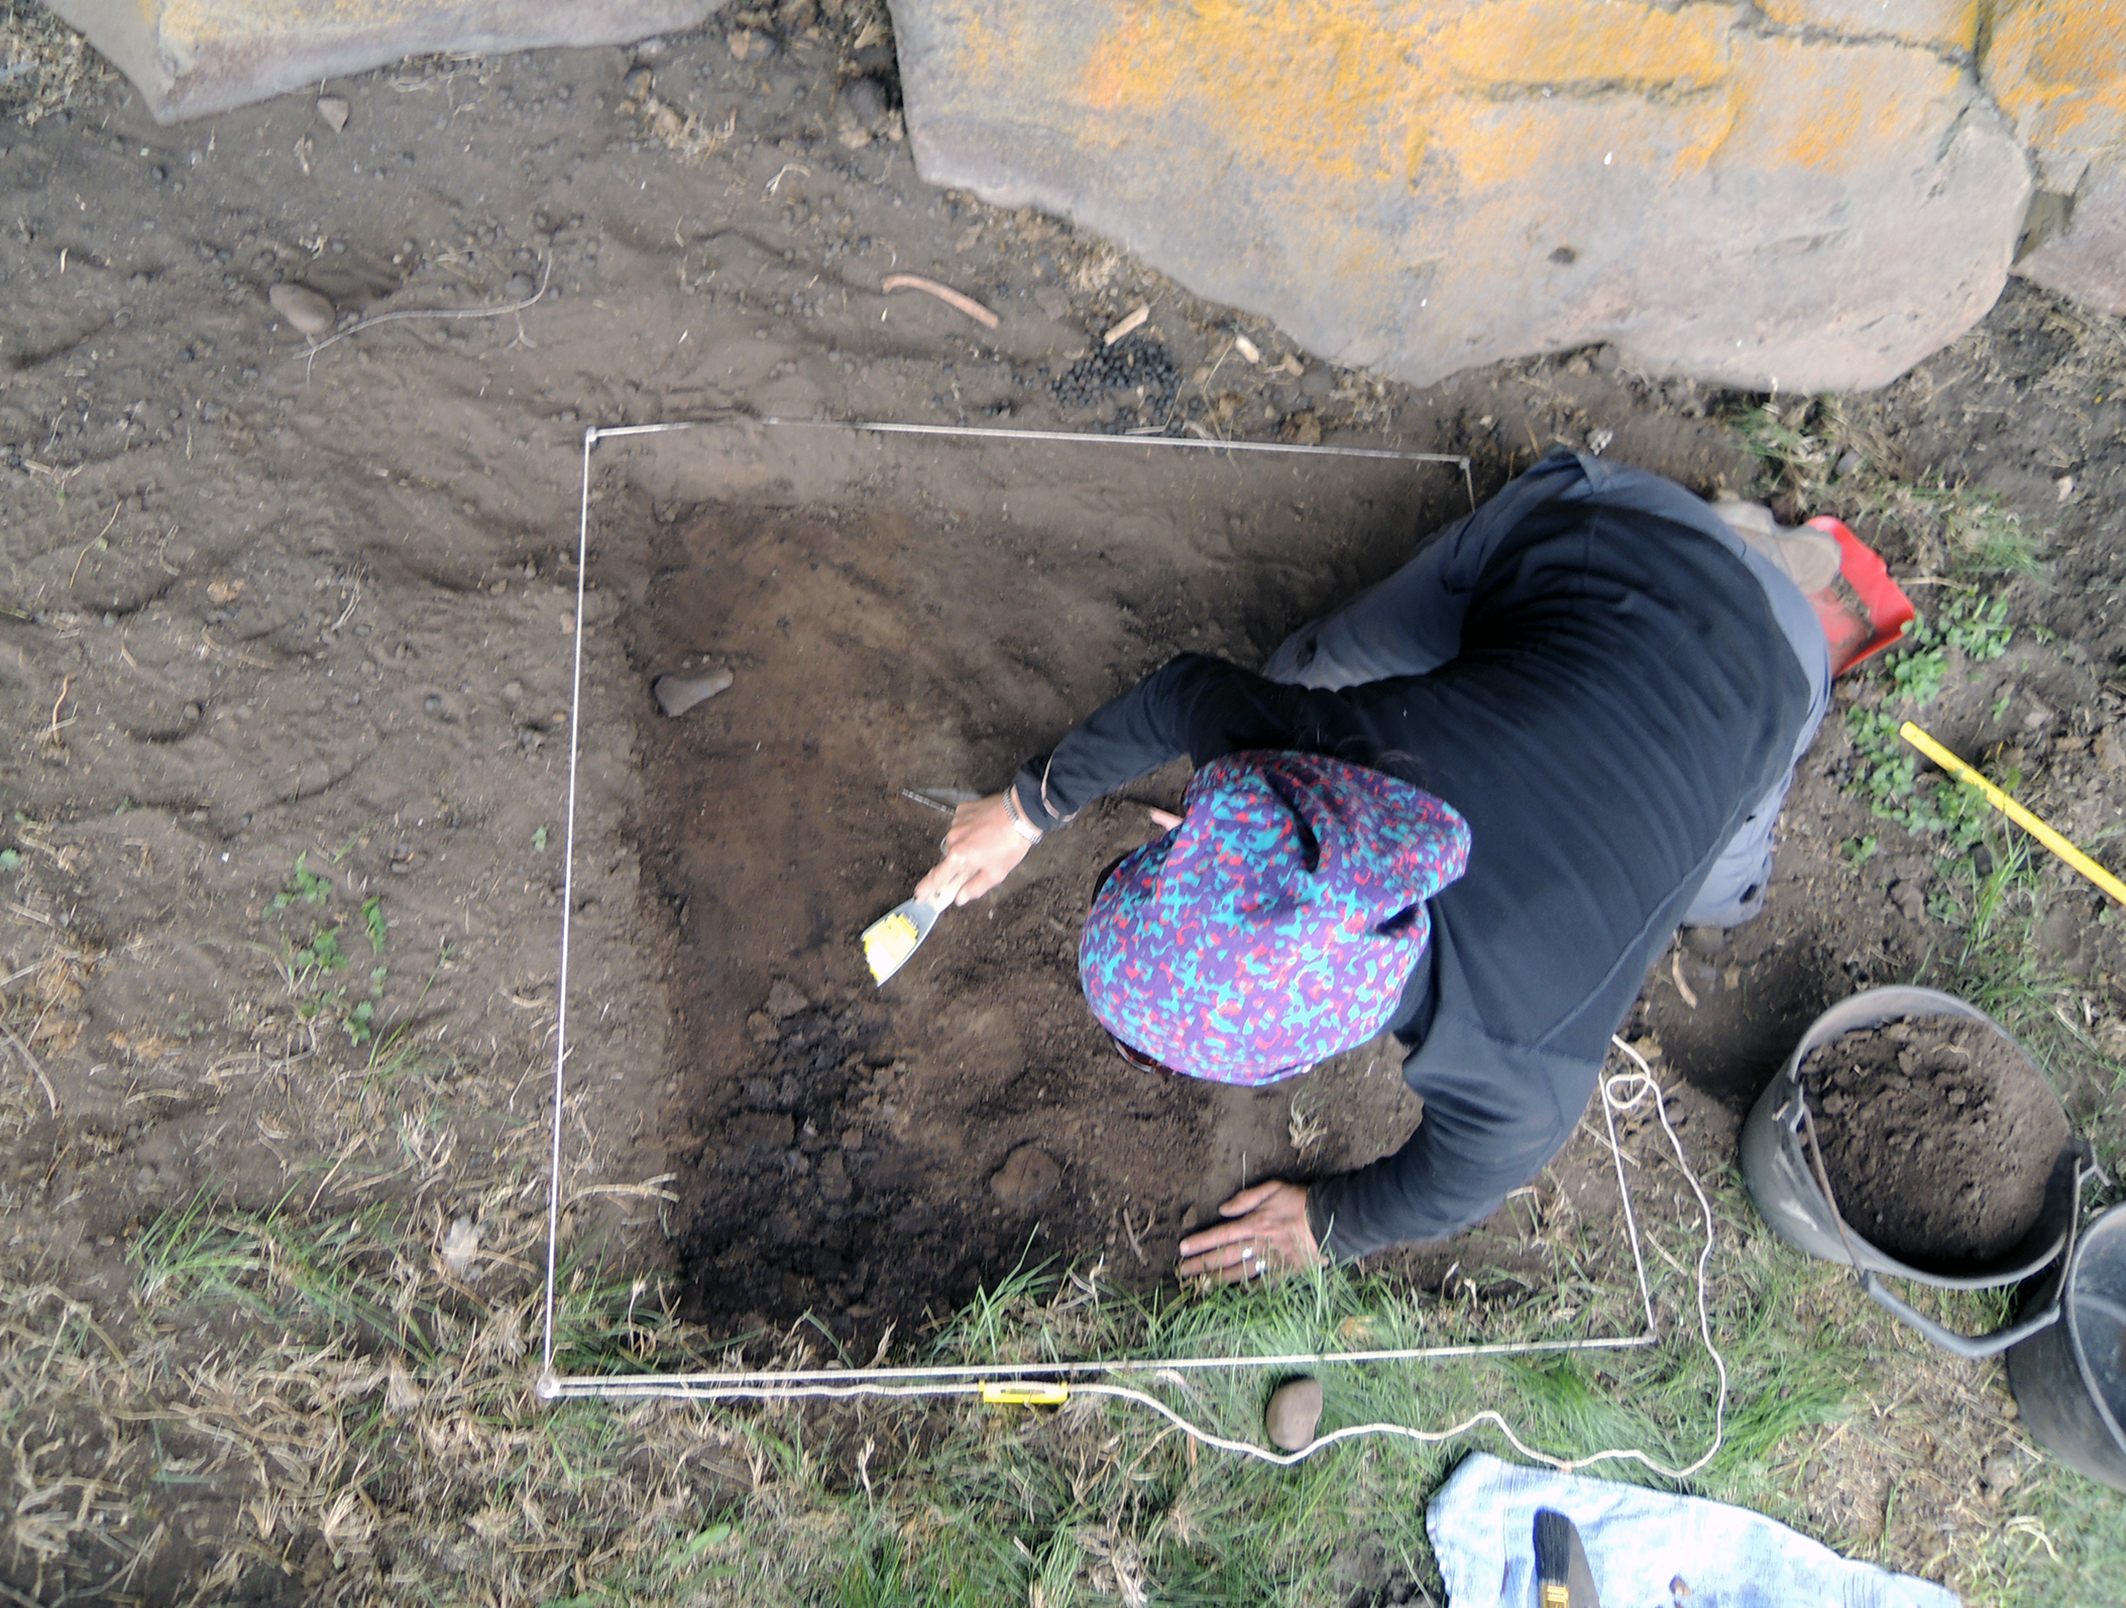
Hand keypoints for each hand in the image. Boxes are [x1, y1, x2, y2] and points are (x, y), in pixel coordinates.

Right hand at [913, 792, 1030, 906]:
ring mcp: (957, 822)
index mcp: (959, 857)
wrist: (1020, 813)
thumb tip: (960, 898)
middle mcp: (953, 839)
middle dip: (961, 861)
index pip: (938, 877)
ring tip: (988, 842)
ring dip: (966, 843)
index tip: (919, 894)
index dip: (927, 887)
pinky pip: (961, 823)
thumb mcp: (996, 873)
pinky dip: (970, 828)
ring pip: (956, 839)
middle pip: (950, 857)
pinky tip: (985, 828)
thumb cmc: (1010, 844)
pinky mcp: (963, 809)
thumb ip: (974, 888)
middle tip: (979, 860)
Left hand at [1176, 1181, 1318, 1284]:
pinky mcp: (1286, 1272)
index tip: (1183, 1249)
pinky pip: (1264, 1283)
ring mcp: (1272, 1261)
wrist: (1332, 1219)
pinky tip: (1235, 1294)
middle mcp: (1259, 1244)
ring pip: (1240, 1272)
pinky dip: (1249, 1289)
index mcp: (1254, 1223)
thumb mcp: (1273, 1188)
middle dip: (1202, 1265)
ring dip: (1218, 1279)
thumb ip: (1246, 1198)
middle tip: (1183, 1271)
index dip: (1200, 1243)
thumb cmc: (1301, 1201)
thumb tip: (1223, 1209)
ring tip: (1201, 1285)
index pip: (1220, 1235)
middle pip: (1225, 1256)